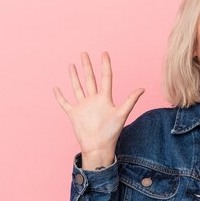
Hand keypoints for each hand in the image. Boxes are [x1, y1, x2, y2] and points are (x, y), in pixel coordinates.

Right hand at [53, 51, 143, 168]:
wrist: (98, 147)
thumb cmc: (111, 133)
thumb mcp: (121, 114)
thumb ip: (130, 100)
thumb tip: (143, 88)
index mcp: (105, 98)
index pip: (105, 78)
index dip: (105, 65)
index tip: (104, 53)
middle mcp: (93, 100)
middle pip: (90, 79)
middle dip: (87, 66)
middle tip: (84, 53)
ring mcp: (83, 106)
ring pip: (77, 87)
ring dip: (74, 76)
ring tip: (72, 65)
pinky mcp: (74, 114)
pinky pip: (65, 103)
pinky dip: (60, 96)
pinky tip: (56, 88)